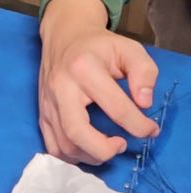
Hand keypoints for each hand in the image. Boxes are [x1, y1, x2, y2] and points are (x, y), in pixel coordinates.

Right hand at [39, 0, 158, 164]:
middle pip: (77, 133)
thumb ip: (144, 73)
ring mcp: (47, 103)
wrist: (64, 36)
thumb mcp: (129, 49)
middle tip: (122, 144)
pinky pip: (52, 146)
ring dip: (90, 156)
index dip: (139, 125)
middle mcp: (61, 88)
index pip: (116, 107)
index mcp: (84, 69)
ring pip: (63, 145)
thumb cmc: (99, 46)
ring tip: (108, 146)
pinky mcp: (41, 113)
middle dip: (104, 150)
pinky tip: (89, 149)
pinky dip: (72, 156)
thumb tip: (144, 104)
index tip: (151, 129)